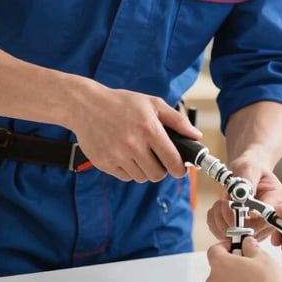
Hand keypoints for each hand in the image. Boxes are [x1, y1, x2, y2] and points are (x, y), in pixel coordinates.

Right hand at [69, 81, 201, 181]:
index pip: (172, 161)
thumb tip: (196, 136)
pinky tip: (125, 154)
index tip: (179, 168)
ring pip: (141, 178)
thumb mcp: (152, 104)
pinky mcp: (105, 163)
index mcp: (149, 129)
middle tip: (157, 158)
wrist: (86, 105)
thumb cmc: (122, 103)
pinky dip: (129, 170)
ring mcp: (117, 156)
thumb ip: (177, 120)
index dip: (180, 168)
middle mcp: (133, 145)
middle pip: (157, 175)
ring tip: (139, 153)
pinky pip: (125, 177)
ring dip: (144, 169)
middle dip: (162, 169)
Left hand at [206, 152, 281, 240]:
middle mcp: (270, 219)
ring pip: (236, 237)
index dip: (248, 217)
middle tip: (223, 202)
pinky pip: (225, 235)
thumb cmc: (251, 169)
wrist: (246, 173)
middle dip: (231, 217)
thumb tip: (244, 198)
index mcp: (277, 201)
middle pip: (251, 231)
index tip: (233, 206)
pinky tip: (217, 210)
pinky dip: (215, 222)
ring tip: (220, 203)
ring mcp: (257, 229)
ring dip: (221, 220)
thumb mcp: (249, 168)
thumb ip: (247, 182)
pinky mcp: (243, 233)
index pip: (266, 218)